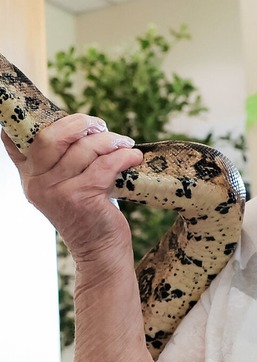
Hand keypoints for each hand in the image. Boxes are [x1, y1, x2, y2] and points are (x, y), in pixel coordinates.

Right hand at [1, 113, 142, 266]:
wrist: (100, 250)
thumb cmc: (90, 211)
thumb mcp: (68, 184)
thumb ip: (64, 160)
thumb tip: (81, 125)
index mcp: (30, 175)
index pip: (15, 140)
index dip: (30, 120)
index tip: (57, 111)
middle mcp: (36, 182)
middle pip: (51, 136)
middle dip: (81, 124)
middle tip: (101, 127)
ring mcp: (56, 191)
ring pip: (84, 148)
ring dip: (111, 141)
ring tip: (125, 144)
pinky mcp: (80, 197)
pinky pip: (105, 164)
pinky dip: (124, 156)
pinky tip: (134, 158)